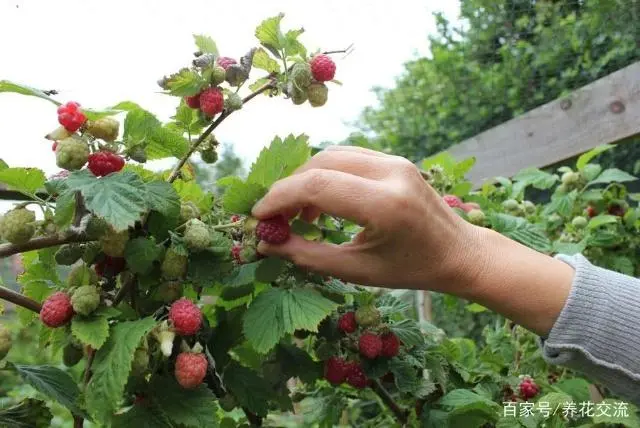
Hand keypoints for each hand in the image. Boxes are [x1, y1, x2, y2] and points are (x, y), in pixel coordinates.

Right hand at [251, 145, 482, 291]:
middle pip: (319, 164)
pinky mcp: (394, 159)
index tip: (259, 218)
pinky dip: (325, 174)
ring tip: (296, 214)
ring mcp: (394, 161)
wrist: (459, 252)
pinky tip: (319, 202)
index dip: (279, 198)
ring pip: (331, 155)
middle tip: (273, 218)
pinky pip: (348, 157)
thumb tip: (266, 245)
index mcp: (384, 204)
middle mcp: (390, 172)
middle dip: (288, 189)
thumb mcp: (357, 270)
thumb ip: (308, 256)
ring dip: (305, 180)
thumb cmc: (410, 269)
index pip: (317, 186)